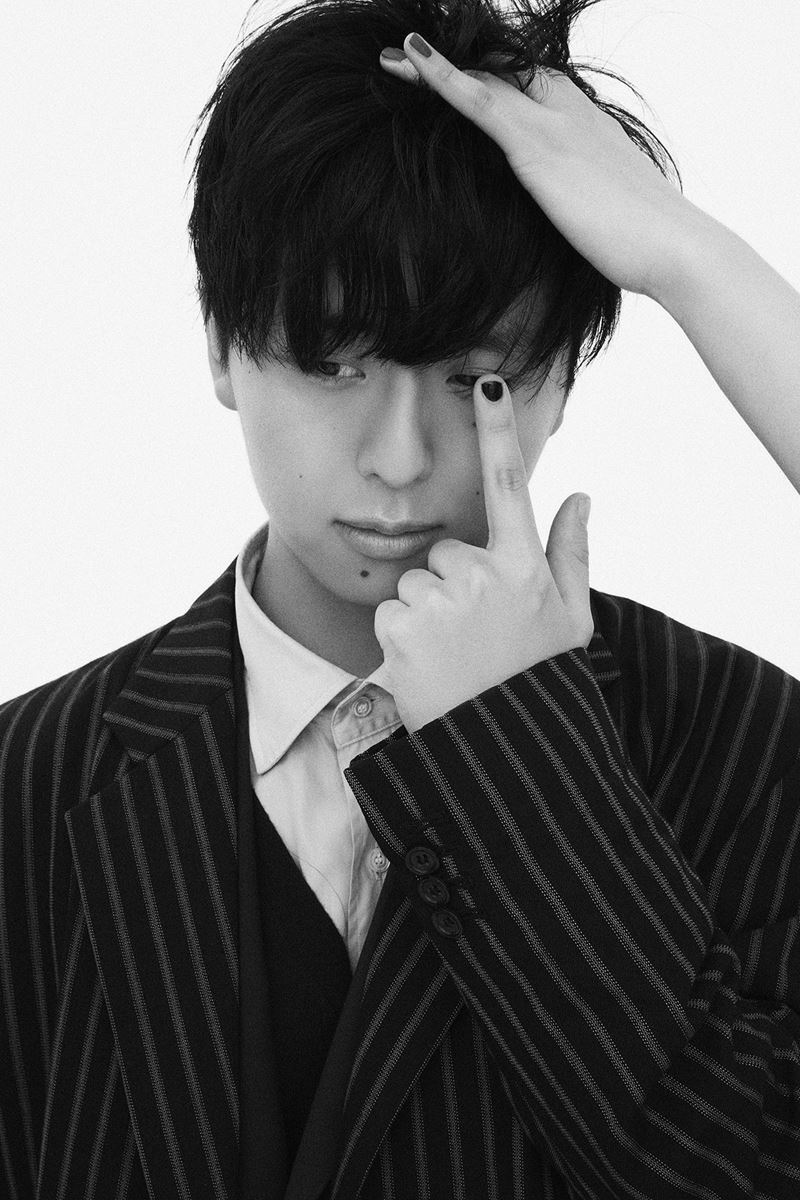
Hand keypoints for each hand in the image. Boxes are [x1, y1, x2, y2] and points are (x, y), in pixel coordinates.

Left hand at [374, 376, 592, 733]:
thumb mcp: (572, 621)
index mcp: (525, 568)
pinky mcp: (400, 629)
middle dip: (452, 584)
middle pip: (445, 550)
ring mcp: (440, 601)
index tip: (487, 380)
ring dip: (426, 613)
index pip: (510, 486)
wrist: (506, 756)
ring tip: (454, 657)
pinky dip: (402, 638)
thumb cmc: (540, 684)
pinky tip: (429, 668)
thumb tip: (582, 495)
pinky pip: (391, 613)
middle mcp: (483, 575)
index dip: (498, 431)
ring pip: (415, 583)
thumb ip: (573, 553)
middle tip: (475, 634)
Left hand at [380, 35, 687, 299]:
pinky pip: (478, 101)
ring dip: (434, 66)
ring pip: (484, 79)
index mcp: (586, 128)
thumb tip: (579, 224)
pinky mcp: (537, 147)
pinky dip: (441, 76)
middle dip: (462, 64)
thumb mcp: (610, 216)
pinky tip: (411, 58)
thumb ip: (586, 206)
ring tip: (394, 57)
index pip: (533, 88)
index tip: (464, 77)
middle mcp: (569, 113)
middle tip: (413, 58)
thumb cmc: (646, 245)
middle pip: (505, 73)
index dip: (495, 78)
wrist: (674, 248)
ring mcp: (553, 125)